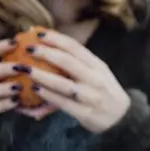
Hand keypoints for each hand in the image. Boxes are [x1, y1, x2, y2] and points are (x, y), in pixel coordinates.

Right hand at [0, 40, 47, 124]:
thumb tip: (34, 33)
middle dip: (2, 69)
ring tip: (18, 87)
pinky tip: (16, 102)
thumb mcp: (9, 75)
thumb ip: (18, 60)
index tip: (16, 43)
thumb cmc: (5, 89)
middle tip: (21, 68)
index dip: (0, 47)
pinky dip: (2, 104)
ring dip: (1, 88)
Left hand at [14, 30, 131, 133]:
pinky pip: (64, 103)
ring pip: (64, 84)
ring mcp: (90, 96)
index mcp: (97, 65)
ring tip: (27, 70)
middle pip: (68, 62)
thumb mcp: (97, 72)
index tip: (38, 34)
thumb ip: (78, 62)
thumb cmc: (103, 90)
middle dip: (46, 53)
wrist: (121, 116)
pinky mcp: (85, 112)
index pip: (75, 47)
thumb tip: (48, 47)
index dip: (56, 39)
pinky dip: (49, 96)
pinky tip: (36, 90)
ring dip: (43, 76)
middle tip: (28, 48)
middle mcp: (95, 78)